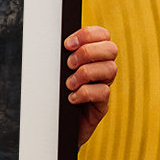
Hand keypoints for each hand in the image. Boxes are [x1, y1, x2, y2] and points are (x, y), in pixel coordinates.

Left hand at [64, 25, 117, 146]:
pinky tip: (71, 98)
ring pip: (110, 69)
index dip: (88, 34)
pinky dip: (85, 93)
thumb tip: (49, 41)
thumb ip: (60, 56)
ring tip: (68, 84)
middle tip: (69, 64)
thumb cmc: (53, 93)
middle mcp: (101, 69)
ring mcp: (103, 86)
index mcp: (92, 56)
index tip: (67, 44)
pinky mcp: (102, 105)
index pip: (102, 35)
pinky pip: (103, 92)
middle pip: (111, 49)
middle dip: (87, 52)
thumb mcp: (56, 71)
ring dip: (85, 73)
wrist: (54, 125)